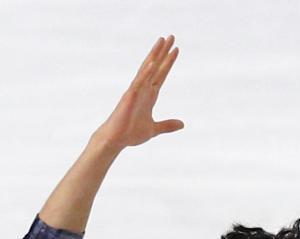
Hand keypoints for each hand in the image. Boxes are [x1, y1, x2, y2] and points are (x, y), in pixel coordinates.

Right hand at [95, 36, 183, 150]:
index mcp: (149, 95)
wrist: (116, 140)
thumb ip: (167, 125)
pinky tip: (153, 63)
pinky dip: (146, 73)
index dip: (168, 62)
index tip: (176, 49)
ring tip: (162, 40)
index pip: (161, 74)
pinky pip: (139, 82)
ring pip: (147, 69)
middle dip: (164, 52)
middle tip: (172, 36)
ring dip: (155, 54)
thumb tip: (182, 124)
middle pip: (156, 66)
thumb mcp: (154, 129)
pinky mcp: (130, 97)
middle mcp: (143, 89)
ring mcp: (136, 91)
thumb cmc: (131, 133)